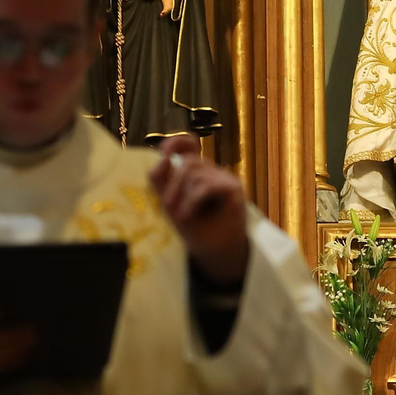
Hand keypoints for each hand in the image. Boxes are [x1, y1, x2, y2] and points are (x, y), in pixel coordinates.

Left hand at [150, 135, 249, 285]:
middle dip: (173, 184)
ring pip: (196, 172)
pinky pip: (207, 185)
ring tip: (181, 215)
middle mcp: (213, 172)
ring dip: (182, 195)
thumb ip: (161, 181)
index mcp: (198, 172)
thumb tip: (162, 158)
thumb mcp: (170, 203)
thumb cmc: (195, 229)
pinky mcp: (234, 188)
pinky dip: (193, 200)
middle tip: (168, 207)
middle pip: (188, 161)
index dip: (176, 142)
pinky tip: (188, 214)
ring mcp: (225, 178)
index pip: (189, 144)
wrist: (216, 252)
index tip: (165, 153)